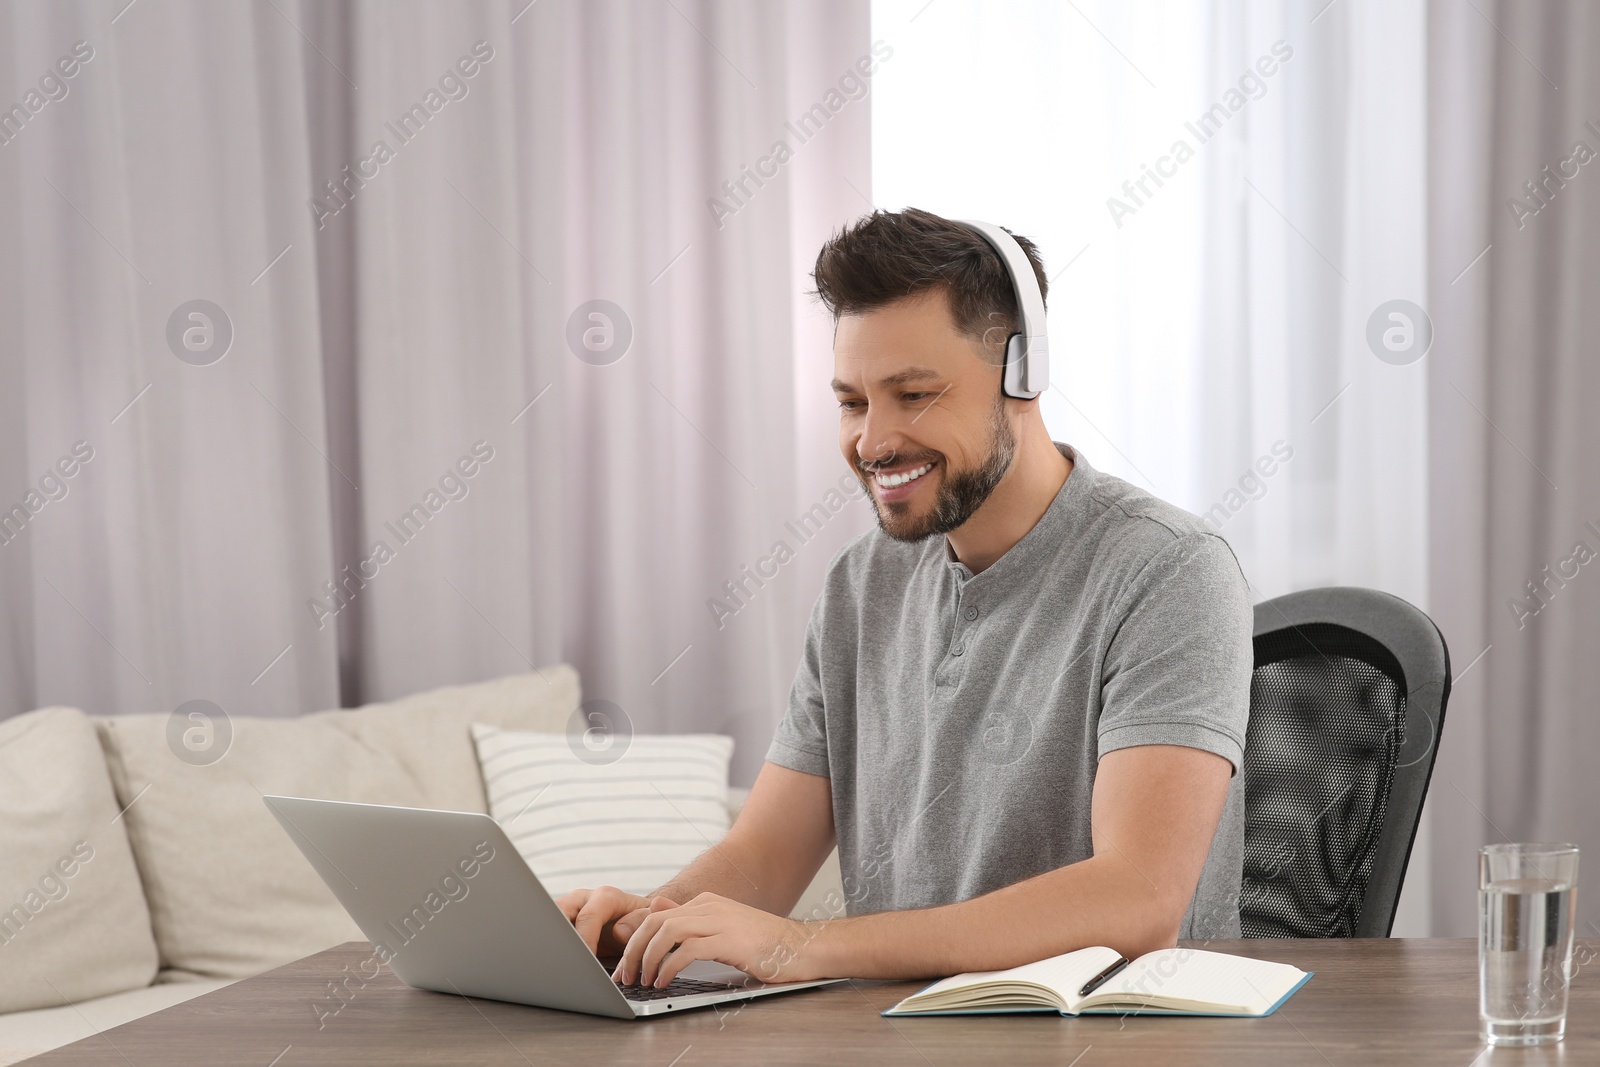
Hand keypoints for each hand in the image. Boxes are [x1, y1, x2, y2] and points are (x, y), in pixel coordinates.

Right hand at [555, 885, 673, 957]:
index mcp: (605, 897)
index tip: (586, 960)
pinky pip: (549, 931)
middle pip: (560, 911)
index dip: (585, 939)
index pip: (588, 916)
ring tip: (548, 960)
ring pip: (549, 920)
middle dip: (557, 934)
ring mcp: (570, 910)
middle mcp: (584, 900)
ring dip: (548, 939)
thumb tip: (619, 931)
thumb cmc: (642, 922)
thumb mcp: (649, 920)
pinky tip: (548, 961)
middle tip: (559, 958)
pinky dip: (547, 945)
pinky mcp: (561, 924)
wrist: (635, 921)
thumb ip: (640, 922)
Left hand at [611, 891, 816, 987]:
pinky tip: (665, 980)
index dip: (635, 940)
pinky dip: (669, 966)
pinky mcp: (729, 940)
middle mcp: (709, 906)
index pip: (656, 915)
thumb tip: (658, 906)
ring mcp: (719, 921)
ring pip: (667, 932)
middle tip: (627, 975)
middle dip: (634, 950)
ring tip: (644, 980)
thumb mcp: (722, 927)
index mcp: (706, 902)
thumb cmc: (763, 943)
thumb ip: (690, 918)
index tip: (627, 964)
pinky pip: (687, 950)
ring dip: (648, 958)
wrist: (801, 947)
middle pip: (655, 921)